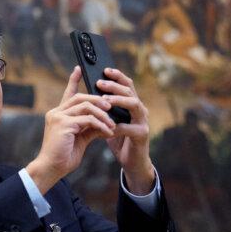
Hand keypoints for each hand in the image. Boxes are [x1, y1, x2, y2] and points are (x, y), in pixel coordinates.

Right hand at [26, 67, 115, 193]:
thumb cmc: (64, 156)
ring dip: (102, 113)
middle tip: (111, 106)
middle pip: (80, 97)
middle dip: (98, 100)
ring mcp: (58, 117)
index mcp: (58, 114)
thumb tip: (105, 121)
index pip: (68, 93)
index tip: (78, 69)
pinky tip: (107, 131)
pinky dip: (100, 124)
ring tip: (112, 123)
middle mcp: (56, 113)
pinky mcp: (63, 125)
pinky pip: (87, 119)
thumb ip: (90, 127)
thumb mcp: (81, 138)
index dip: (73, 80)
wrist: (51, 169)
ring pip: (85, 106)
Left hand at [96, 67, 153, 193]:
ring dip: (119, 100)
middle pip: (130, 91)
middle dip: (114, 85)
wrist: (132, 162)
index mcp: (132, 104)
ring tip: (104, 99)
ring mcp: (143, 121)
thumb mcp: (109, 122)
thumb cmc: (119, 140)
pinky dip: (118, 127)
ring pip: (134, 104)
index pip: (127, 85)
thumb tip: (87, 96)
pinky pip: (130, 128)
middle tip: (99, 83)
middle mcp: (140, 110)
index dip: (117, 76)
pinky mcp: (142, 135)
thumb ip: (103, 110)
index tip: (104, 69)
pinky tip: (107, 127)